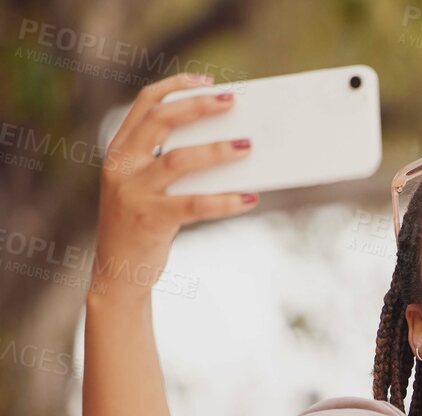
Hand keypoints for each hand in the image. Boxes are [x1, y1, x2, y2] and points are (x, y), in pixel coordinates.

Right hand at [93, 72, 256, 300]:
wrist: (117, 273)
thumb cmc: (142, 226)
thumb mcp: (147, 188)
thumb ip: (171, 166)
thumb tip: (227, 149)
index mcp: (120, 150)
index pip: (145, 103)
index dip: (176, 87)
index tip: (206, 81)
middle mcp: (122, 165)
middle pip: (161, 121)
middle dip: (198, 107)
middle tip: (232, 102)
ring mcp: (133, 191)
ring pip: (178, 160)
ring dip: (216, 150)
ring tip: (247, 146)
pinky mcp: (149, 220)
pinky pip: (194, 205)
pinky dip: (225, 201)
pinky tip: (249, 198)